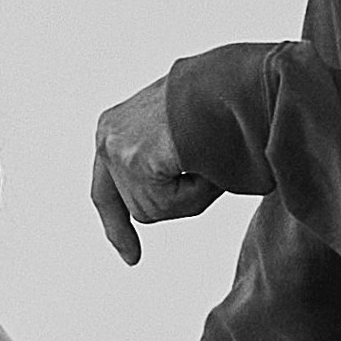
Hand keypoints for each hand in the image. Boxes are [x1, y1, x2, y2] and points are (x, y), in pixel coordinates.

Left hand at [92, 75, 221, 264]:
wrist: (234, 81)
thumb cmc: (221, 105)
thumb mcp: (180, 135)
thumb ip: (163, 164)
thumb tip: (168, 198)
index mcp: (115, 128)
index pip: (106, 189)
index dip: (117, 226)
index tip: (131, 258)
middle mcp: (107, 137)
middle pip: (140, 208)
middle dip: (178, 200)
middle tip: (207, 163)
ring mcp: (116, 148)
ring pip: (157, 210)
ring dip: (191, 194)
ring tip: (207, 154)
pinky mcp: (133, 159)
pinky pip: (168, 204)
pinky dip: (196, 191)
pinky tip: (203, 159)